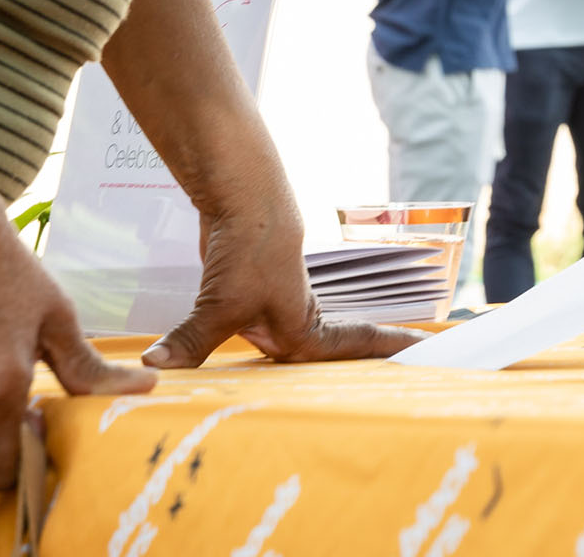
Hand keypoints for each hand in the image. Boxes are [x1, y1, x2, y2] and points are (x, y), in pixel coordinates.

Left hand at [142, 187, 424, 370]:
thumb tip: (157, 369)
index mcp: (303, 330)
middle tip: (389, 383)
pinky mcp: (250, 296)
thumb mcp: (220, 305)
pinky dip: (260, 347)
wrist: (240, 200)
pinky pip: (260, 331)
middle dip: (357, 367)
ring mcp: (274, 308)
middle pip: (332, 354)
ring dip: (310, 360)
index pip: (354, 348)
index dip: (387, 352)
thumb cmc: (250, 251)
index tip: (425, 354)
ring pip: (294, 344)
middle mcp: (296, 321)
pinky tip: (253, 360)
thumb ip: (192, 343)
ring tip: (329, 382)